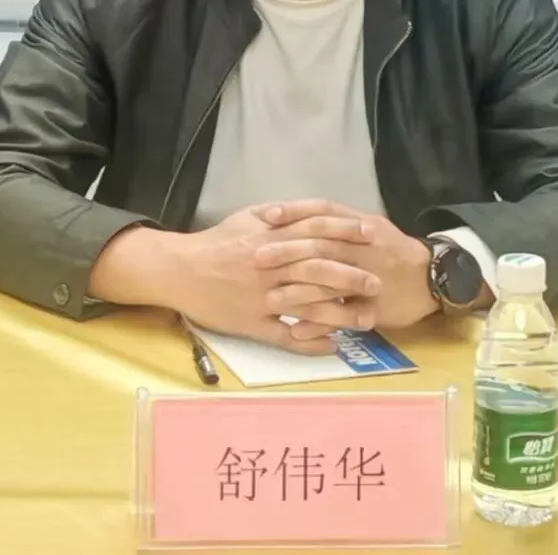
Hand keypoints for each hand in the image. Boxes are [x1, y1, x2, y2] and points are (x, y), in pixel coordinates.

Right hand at [90, 204, 381, 354]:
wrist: (180, 270)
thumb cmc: (217, 242)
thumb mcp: (247, 217)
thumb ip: (281, 214)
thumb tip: (313, 210)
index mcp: (269, 238)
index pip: (314, 232)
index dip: (344, 232)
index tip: (370, 235)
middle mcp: (269, 267)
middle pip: (317, 269)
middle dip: (351, 275)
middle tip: (377, 282)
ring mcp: (262, 299)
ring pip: (307, 305)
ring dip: (340, 313)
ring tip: (367, 318)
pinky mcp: (253, 325)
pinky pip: (285, 337)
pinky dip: (310, 343)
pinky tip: (332, 346)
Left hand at [254, 202, 440, 334]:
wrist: (434, 278)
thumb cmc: (394, 251)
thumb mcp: (370, 228)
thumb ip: (339, 224)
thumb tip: (299, 218)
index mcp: (363, 225)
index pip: (324, 212)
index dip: (295, 212)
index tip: (265, 216)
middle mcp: (365, 247)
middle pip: (321, 245)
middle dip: (287, 251)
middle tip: (256, 257)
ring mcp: (370, 277)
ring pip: (329, 283)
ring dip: (297, 292)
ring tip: (269, 299)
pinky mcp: (374, 306)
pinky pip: (342, 317)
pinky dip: (318, 324)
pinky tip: (295, 332)